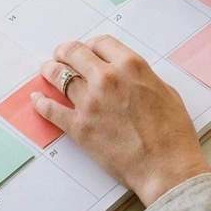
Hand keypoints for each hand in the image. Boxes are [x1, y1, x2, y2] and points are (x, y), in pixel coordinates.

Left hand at [31, 35, 210, 206]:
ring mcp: (89, 102)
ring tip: (47, 70)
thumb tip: (129, 77)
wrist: (166, 168)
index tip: (87, 50)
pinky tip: (37, 98)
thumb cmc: (173, 134)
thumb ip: (142, 79)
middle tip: (60, 55)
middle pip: (74, 53)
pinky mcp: (79, 126)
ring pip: (58, 76)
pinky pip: (51, 109)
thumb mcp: (166, 92)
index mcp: (131, 66)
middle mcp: (107, 78)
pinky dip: (40, 102)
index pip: (100, 42)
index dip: (91, 45)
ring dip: (50, 70)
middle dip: (65, 51)